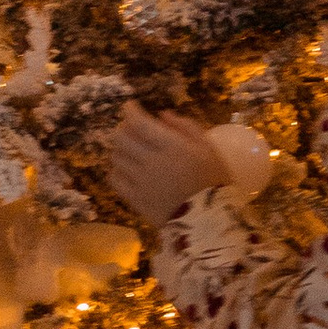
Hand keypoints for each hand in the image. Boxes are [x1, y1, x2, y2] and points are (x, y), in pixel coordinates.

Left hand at [107, 104, 228, 227]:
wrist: (209, 222)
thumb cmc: (214, 181)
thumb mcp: (209, 148)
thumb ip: (186, 127)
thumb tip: (162, 115)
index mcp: (172, 146)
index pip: (138, 122)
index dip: (130, 110)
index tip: (131, 106)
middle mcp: (151, 161)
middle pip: (120, 137)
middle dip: (123, 128)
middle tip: (133, 129)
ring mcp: (139, 181)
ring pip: (115, 156)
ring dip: (121, 149)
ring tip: (133, 151)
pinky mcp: (134, 199)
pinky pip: (114, 179)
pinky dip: (118, 170)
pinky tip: (129, 171)